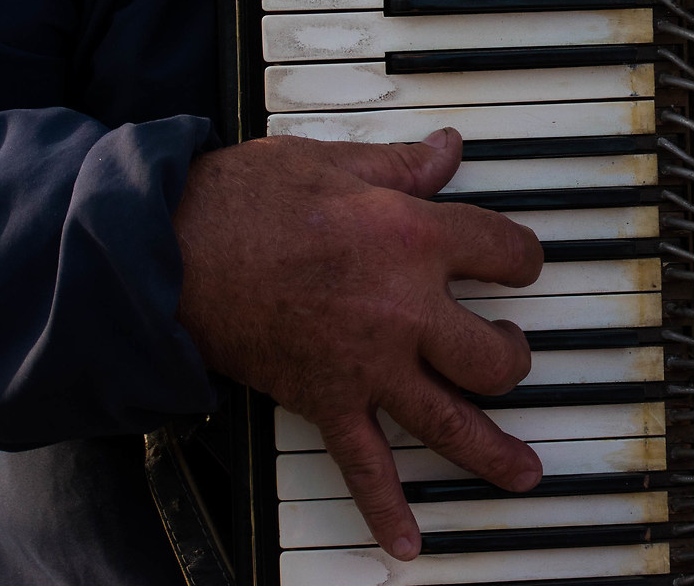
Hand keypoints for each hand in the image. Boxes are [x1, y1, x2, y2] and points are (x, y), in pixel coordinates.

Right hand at [173, 129, 543, 559]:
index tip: (520, 260)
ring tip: (525, 475)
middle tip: (510, 350)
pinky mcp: (323, 400)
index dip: (523, 255)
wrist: (167, 252)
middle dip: (513, 356)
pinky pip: (362, 466)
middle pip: (493, 354)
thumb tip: (447, 149)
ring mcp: (365, 365)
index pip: (506, 252)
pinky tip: (408, 543)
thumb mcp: (336, 162)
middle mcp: (403, 310)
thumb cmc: (246, 199)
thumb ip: (403, 167)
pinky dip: (385, 510)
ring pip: (449, 420)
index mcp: (413, 239)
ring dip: (492, 452)